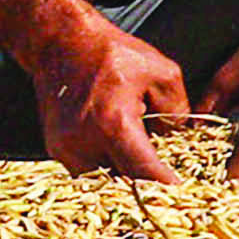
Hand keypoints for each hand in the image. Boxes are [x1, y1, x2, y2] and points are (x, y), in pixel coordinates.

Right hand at [34, 16, 190, 181]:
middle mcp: (83, 143)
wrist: (62, 44)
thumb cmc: (113, 54)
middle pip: (123, 183)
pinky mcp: (55, 148)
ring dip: (125, 177)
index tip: (184, 195)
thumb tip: (181, 140)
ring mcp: (64, 149)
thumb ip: (178, 111)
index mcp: (113, 125)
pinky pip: (88, 170)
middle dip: (147, 186)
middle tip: (170, 184)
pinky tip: (123, 152)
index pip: (144, 173)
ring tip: (146, 163)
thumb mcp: (162, 73)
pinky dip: (107, 166)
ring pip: (104, 180)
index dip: (166, 188)